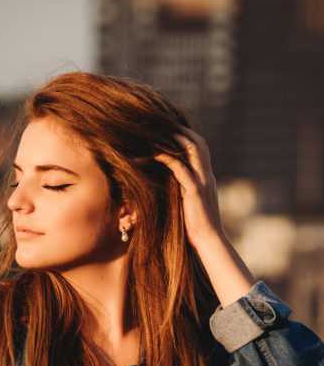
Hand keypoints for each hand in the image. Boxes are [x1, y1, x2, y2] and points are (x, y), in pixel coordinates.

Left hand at [155, 127, 221, 249]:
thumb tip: (172, 188)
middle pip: (199, 143)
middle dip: (183, 132)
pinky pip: (181, 169)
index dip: (188, 137)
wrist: (209, 241)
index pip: (201, 150)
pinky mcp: (194, 192)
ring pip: (193, 151)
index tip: (172, 131)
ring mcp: (202, 182)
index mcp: (207, 179)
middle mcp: (207, 176)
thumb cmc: (197, 228)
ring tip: (159, 132)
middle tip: (165, 124)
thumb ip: (186, 193)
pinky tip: (156, 154)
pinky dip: (169, 158)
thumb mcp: (192, 205)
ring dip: (176, 139)